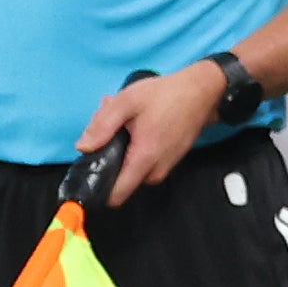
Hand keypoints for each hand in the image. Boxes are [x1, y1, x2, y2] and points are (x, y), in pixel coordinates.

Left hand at [76, 63, 229, 198]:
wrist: (203, 91)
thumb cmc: (166, 95)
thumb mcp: (126, 102)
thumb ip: (102, 126)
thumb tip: (83, 147)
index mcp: (143, 158)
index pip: (116, 195)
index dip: (99, 188)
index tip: (91, 172)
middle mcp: (157, 168)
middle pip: (123, 180)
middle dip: (112, 160)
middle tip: (111, 131)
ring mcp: (167, 165)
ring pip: (134, 170)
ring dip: (124, 152)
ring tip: (125, 124)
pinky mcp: (173, 159)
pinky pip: (147, 163)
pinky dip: (137, 149)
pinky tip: (138, 125)